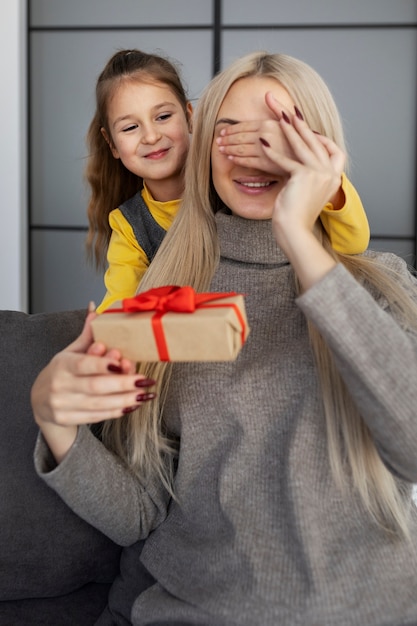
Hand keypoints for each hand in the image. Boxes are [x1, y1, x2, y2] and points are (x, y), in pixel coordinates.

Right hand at [31, 311, 155, 462]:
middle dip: (123, 384)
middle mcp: (61, 385)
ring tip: (145, 394)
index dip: (102, 364)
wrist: (39, 400)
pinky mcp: (68, 419)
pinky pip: (97, 416)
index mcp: (62, 365)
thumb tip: (96, 309)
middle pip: (96, 386)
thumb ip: (87, 335)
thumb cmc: (61, 372)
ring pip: (99, 404)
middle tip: (144, 380)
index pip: (83, 364)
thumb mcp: (70, 352)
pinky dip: (116, 411)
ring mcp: (63, 404)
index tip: (121, 362)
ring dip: (125, 399)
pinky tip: (132, 405)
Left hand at [215, 98, 294, 175]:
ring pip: (241, 149)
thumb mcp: (291, 120)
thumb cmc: (301, 139)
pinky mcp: (265, 164)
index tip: (222, 132)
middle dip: (227, 140)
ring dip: (229, 149)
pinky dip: (237, 159)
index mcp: (268, 124)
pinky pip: (247, 161)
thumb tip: (268, 94)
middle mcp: (264, 136)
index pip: (243, 126)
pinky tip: (231, 158)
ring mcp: (264, 150)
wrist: (309, 159)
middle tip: (218, 142)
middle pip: (239, 137)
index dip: (231, 129)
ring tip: (220, 150)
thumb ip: (277, 107)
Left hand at [260, 94, 344, 288]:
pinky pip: (287, 160)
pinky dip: (273, 151)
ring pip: (301, 144)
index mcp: (333, 175)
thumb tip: (297, 167)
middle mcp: (330, 172)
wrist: (296, 234)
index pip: (328, 145)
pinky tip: (261, 141)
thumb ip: (305, 178)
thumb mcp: (304, 193)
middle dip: (294, 119)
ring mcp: (320, 173)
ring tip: (274, 112)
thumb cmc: (296, 216)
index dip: (313, 131)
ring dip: (286, 127)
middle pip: (311, 138)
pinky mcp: (304, 177)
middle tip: (279, 103)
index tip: (299, 119)